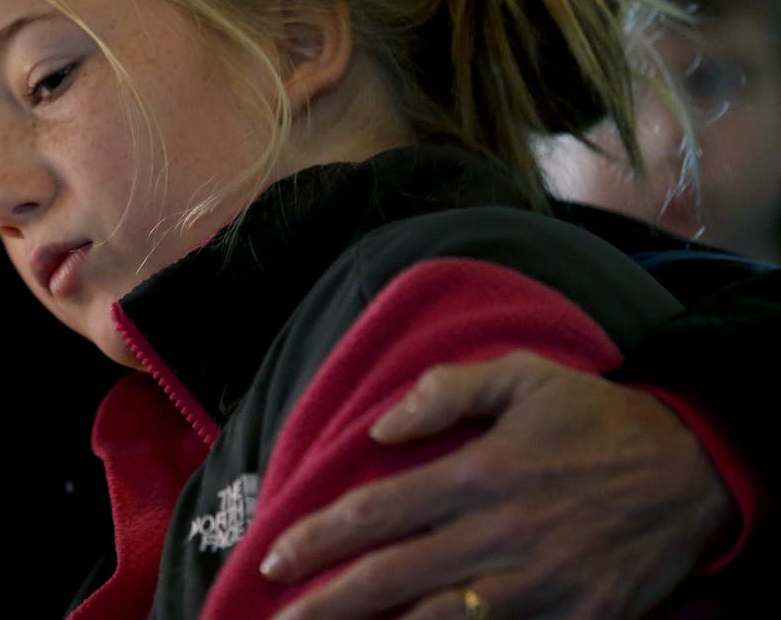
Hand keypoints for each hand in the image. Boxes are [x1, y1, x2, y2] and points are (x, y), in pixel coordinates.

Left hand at [258, 352, 733, 618]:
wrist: (695, 469)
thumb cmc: (595, 418)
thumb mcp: (523, 375)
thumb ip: (445, 390)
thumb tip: (380, 429)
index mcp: (479, 474)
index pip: (376, 512)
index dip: (319, 538)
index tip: (274, 556)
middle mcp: (499, 536)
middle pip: (391, 578)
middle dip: (326, 602)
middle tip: (278, 618)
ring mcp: (538, 587)